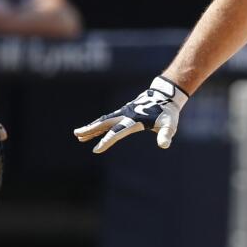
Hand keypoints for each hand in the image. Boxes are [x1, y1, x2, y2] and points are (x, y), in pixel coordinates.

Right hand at [74, 75, 188, 152]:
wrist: (166, 96)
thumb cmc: (168, 113)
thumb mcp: (169, 125)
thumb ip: (165, 135)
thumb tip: (164, 145)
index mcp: (135, 120)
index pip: (118, 132)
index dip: (107, 141)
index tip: (96, 149)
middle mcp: (126, 115)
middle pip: (105, 123)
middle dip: (91, 130)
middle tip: (77, 135)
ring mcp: (124, 112)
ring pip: (104, 120)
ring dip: (91, 128)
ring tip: (78, 135)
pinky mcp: (123, 112)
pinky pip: (108, 119)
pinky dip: (98, 125)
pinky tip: (91, 130)